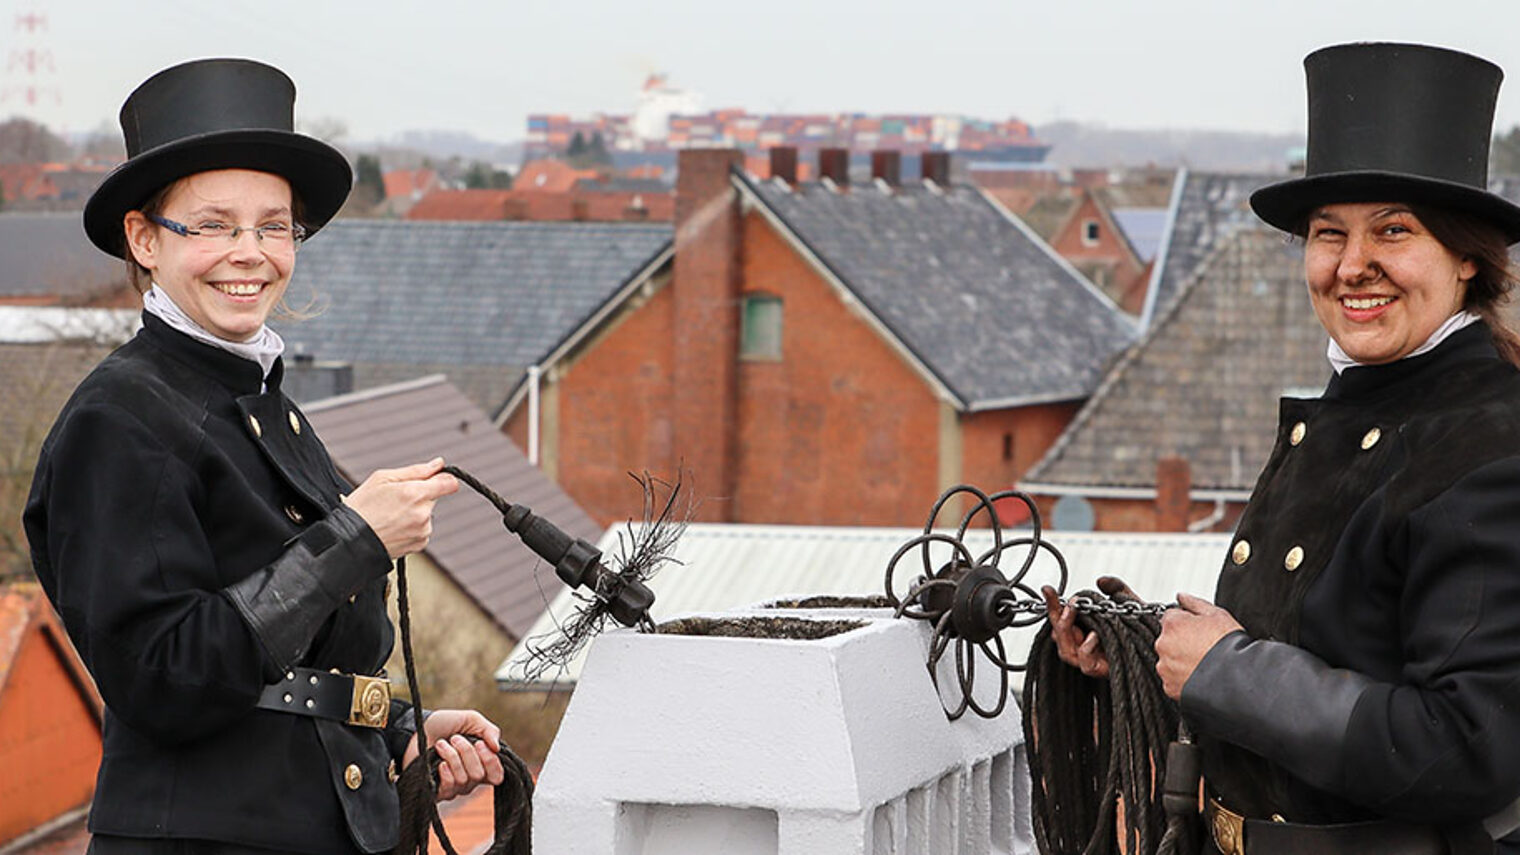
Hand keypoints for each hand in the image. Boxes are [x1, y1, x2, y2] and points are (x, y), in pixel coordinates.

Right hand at [343, 458, 458, 558]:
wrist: (348, 540)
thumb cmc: (361, 508)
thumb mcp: (382, 479)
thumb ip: (416, 471)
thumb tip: (437, 464)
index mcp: (415, 493)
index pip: (449, 483)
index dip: (443, 478)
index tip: (436, 478)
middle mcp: (422, 513)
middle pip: (434, 497)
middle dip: (420, 494)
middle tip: (395, 498)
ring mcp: (422, 530)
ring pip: (427, 514)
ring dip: (415, 512)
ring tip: (390, 515)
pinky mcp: (419, 544)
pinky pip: (422, 529)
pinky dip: (412, 526)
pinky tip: (393, 526)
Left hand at [401, 709, 505, 800]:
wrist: (417, 728)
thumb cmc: (445, 724)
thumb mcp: (471, 719)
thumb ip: (489, 730)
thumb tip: (496, 748)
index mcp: (482, 763)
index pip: (497, 776)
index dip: (491, 762)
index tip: (480, 744)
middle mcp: (470, 779)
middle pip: (479, 775)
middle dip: (467, 753)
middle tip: (455, 738)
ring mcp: (454, 787)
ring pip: (463, 780)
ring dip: (452, 757)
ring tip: (441, 744)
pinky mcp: (438, 791)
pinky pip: (449, 788)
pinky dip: (445, 772)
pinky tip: (439, 762)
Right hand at [1041, 576, 1136, 678]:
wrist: (1166, 643)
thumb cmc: (1145, 626)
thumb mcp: (1130, 602)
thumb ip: (1116, 588)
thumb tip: (1101, 581)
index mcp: (1086, 628)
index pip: (1061, 618)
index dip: (1052, 605)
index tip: (1048, 590)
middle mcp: (1085, 645)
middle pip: (1059, 636)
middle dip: (1059, 619)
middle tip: (1068, 605)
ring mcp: (1092, 659)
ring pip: (1066, 652)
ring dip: (1067, 632)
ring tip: (1075, 615)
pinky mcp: (1103, 670)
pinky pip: (1086, 664)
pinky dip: (1086, 648)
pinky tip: (1094, 635)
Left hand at [1155, 593, 1242, 699]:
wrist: (1239, 679)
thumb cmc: (1230, 647)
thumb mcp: (1218, 615)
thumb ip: (1194, 603)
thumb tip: (1181, 597)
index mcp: (1172, 625)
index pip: (1171, 617)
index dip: (1186, 622)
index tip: (1199, 630)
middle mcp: (1163, 645)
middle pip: (1168, 639)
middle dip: (1182, 641)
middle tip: (1204, 648)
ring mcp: (1165, 668)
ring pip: (1169, 660)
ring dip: (1180, 660)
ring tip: (1204, 663)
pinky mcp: (1169, 687)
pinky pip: (1172, 680)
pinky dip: (1183, 678)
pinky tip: (1200, 676)